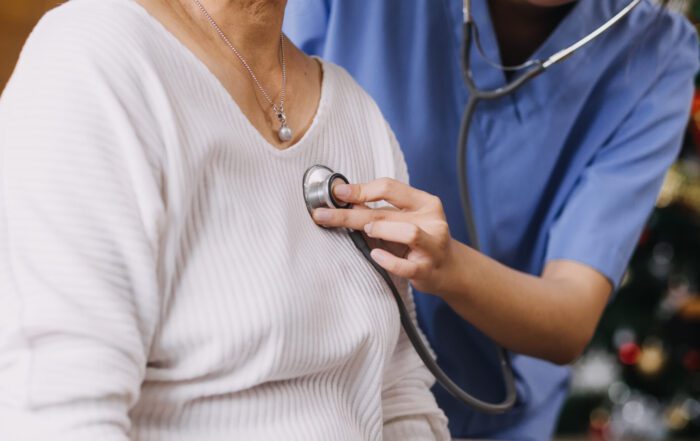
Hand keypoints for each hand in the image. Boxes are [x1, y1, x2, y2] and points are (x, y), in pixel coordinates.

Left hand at [312, 178, 456, 294]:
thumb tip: (346, 200)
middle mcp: (432, 221)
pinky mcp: (426, 270)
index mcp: (425, 202)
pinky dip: (388, 260)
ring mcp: (432, 246)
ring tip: (365, 231)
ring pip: (408, 233)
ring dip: (380, 230)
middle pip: (386, 212)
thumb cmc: (420, 242)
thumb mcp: (405, 220)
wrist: (450, 270)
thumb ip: (381, 211)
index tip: (337, 193)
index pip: (389, 187)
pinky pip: (405, 265)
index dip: (360, 189)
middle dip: (350, 214)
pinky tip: (375, 255)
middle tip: (324, 215)